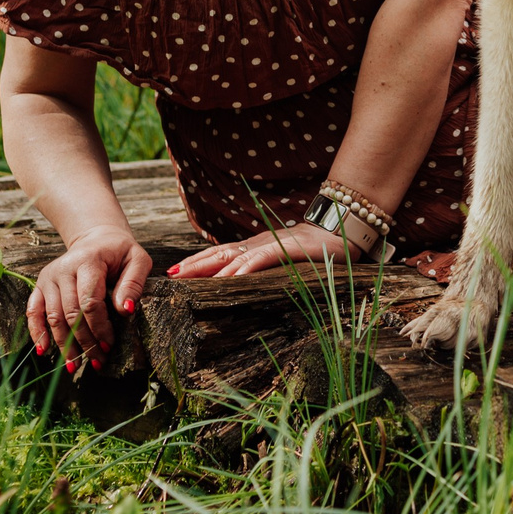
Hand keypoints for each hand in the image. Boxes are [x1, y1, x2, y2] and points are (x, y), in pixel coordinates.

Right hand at [27, 225, 150, 368]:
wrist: (97, 239)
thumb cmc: (119, 252)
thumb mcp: (137, 260)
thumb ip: (133, 283)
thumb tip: (125, 310)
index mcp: (88, 260)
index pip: (90, 301)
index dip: (99, 327)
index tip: (109, 345)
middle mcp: (63, 269)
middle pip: (71, 313)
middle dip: (84, 341)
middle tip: (97, 360)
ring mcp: (48, 277)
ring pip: (53, 317)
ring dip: (64, 344)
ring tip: (76, 365)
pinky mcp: (40, 285)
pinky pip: (33, 311)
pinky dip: (37, 332)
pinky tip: (44, 350)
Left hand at [166, 220, 352, 279]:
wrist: (342, 232)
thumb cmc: (315, 251)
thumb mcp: (284, 259)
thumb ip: (264, 265)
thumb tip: (240, 281)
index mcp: (257, 246)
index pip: (221, 252)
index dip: (198, 261)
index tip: (175, 273)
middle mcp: (259, 243)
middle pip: (220, 252)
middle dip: (194, 264)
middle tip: (170, 275)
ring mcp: (272, 245)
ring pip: (234, 255)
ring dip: (209, 267)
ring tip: (188, 277)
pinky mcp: (287, 249)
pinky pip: (261, 260)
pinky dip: (244, 269)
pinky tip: (230, 279)